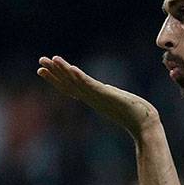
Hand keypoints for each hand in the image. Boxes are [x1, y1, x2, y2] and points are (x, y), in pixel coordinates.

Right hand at [37, 56, 159, 137]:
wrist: (144, 124)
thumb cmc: (135, 114)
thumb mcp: (116, 100)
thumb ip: (108, 95)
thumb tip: (106, 90)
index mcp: (92, 98)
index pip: (69, 87)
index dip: (55, 79)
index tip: (42, 70)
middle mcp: (91, 98)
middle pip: (68, 84)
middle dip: (53, 73)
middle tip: (40, 62)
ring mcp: (97, 97)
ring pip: (76, 82)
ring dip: (63, 71)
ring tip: (52, 60)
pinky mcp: (105, 96)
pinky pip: (90, 85)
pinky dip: (80, 77)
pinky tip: (72, 68)